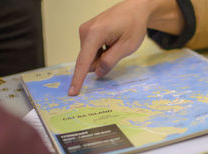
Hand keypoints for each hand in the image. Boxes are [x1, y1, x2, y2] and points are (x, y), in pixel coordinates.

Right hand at [68, 0, 183, 95]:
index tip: (72, 92)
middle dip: (101, 62)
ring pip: (90, 57)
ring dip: (102, 56)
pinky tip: (111, 41)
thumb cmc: (133, 25)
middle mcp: (85, 31)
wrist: (135, 8)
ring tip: (115, 43)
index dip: (78, 79)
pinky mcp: (87, 32)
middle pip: (88, 60)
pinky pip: (91, 50)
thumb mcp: (126, 47)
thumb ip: (110, 61)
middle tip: (118, 49)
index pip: (84, 61)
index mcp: (95, 34)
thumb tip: (97, 73)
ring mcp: (85, 30)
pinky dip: (101, 51)